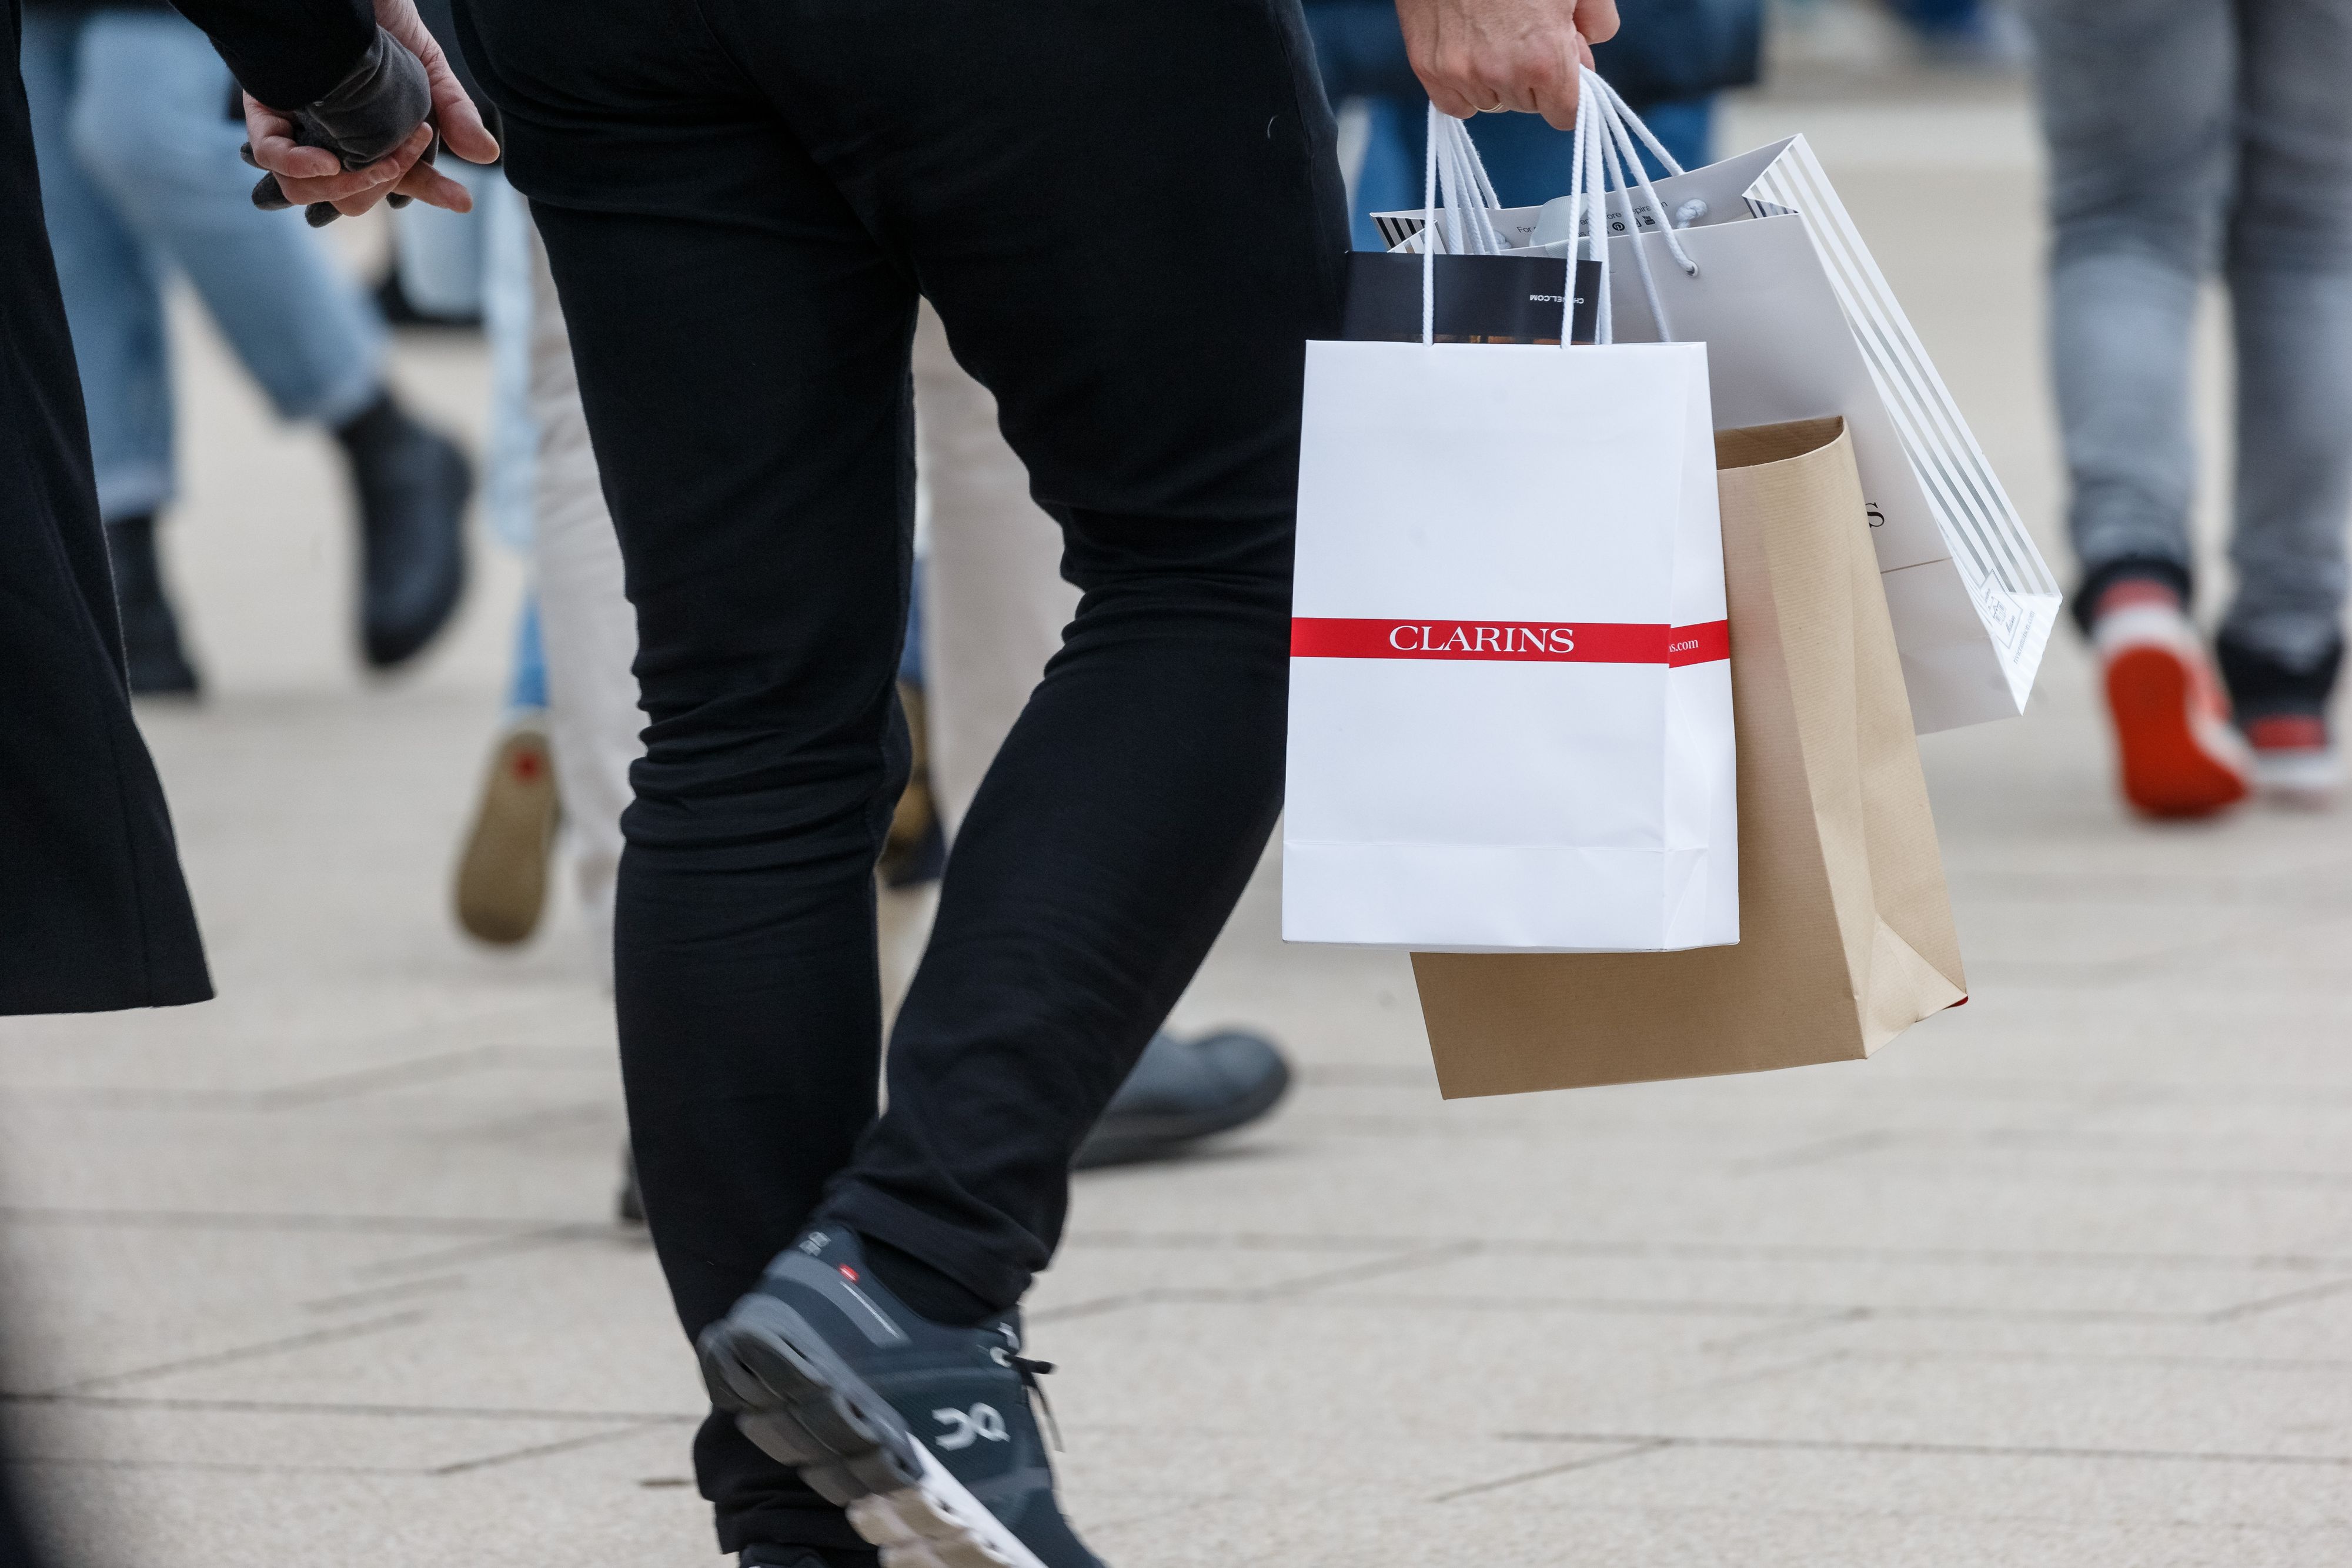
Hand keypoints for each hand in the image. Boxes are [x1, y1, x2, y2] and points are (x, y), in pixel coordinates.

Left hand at [244, 0, 498, 220]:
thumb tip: (486, 155)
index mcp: (376, 132)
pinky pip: (271, 154)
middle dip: (382, 187)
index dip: (430, 190)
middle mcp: (336, 136)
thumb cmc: (381, 10)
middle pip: (352, 196)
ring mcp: (300, 124)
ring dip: (344, 187)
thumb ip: (453, 108)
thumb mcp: (425, 60)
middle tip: (403, 159)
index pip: (401, 177)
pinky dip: (298, 168)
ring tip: (370, 165)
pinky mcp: (267, 104)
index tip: (461, 199)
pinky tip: (324, 162)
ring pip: (307, 190)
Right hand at [1394, 0, 1619, 129]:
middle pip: (1528, 107)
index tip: (1562, 73)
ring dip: (1497, 81)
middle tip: (1524, 35)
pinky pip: (1455, 103)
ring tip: (1493, 35)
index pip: (1565, 115)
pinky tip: (1470, 52)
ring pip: (1491, 104)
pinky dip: (1465, 86)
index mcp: (1544, 58)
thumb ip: (1596, 21)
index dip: (1568, 93)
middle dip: (1532, 79)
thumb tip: (1587, 50)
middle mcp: (1501, 74)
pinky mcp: (1428, 68)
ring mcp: (1460, 73)